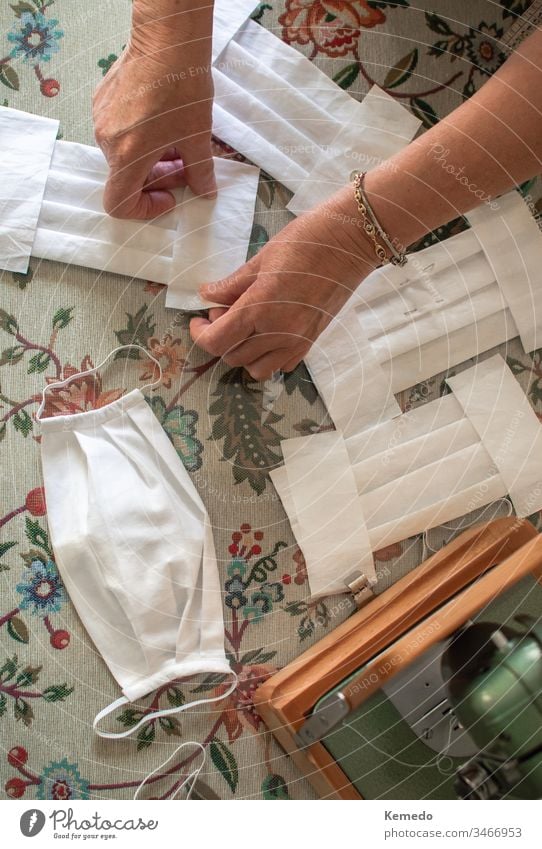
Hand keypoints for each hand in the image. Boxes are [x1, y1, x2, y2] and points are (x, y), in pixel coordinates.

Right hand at [92, 5, 214, 218]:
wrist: (167, 39)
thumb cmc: (182, 88)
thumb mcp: (198, 137)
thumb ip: (200, 172)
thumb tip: (205, 191)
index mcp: (126, 156)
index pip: (119, 204)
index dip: (144, 209)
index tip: (169, 196)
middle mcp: (107, 140)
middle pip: (127, 178)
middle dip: (158, 179)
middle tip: (185, 169)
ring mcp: (101, 119)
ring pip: (124, 155)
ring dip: (152, 159)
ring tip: (178, 143)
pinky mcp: (102, 100)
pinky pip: (119, 133)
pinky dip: (141, 139)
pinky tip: (164, 123)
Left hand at [189, 187, 378, 379]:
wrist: (350, 242)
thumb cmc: (306, 242)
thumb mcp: (261, 259)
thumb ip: (232, 284)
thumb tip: (206, 295)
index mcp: (259, 308)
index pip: (217, 342)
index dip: (200, 335)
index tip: (199, 320)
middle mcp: (277, 332)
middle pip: (232, 357)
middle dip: (221, 338)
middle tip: (224, 312)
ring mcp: (297, 341)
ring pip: (256, 369)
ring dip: (243, 353)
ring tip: (246, 327)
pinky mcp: (311, 342)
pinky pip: (282, 366)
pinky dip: (268, 357)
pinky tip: (268, 333)